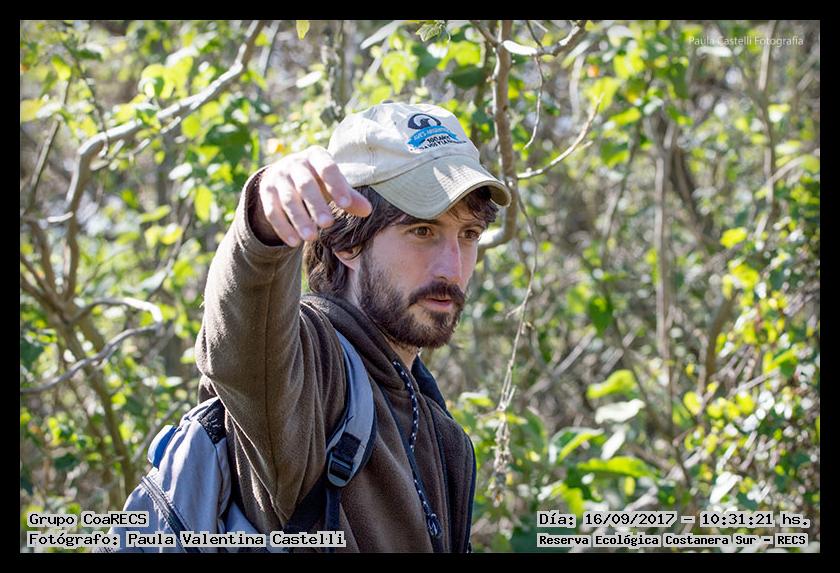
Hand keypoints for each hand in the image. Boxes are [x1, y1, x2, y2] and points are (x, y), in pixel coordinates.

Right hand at [253, 146, 371, 245]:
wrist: (283, 174)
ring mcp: (278, 178)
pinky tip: (294, 243)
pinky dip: (283, 228)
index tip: (344, 204)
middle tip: (328, 224)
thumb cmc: (317, 180)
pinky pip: (272, 212)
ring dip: (299, 219)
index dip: (336, 185)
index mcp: (316, 157)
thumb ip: (349, 196)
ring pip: (288, 199)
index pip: (327, 168)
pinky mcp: (266, 194)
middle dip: (316, 204)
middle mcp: (294, 164)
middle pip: (305, 184)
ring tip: (311, 238)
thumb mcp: (333, 184)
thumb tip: (367, 210)